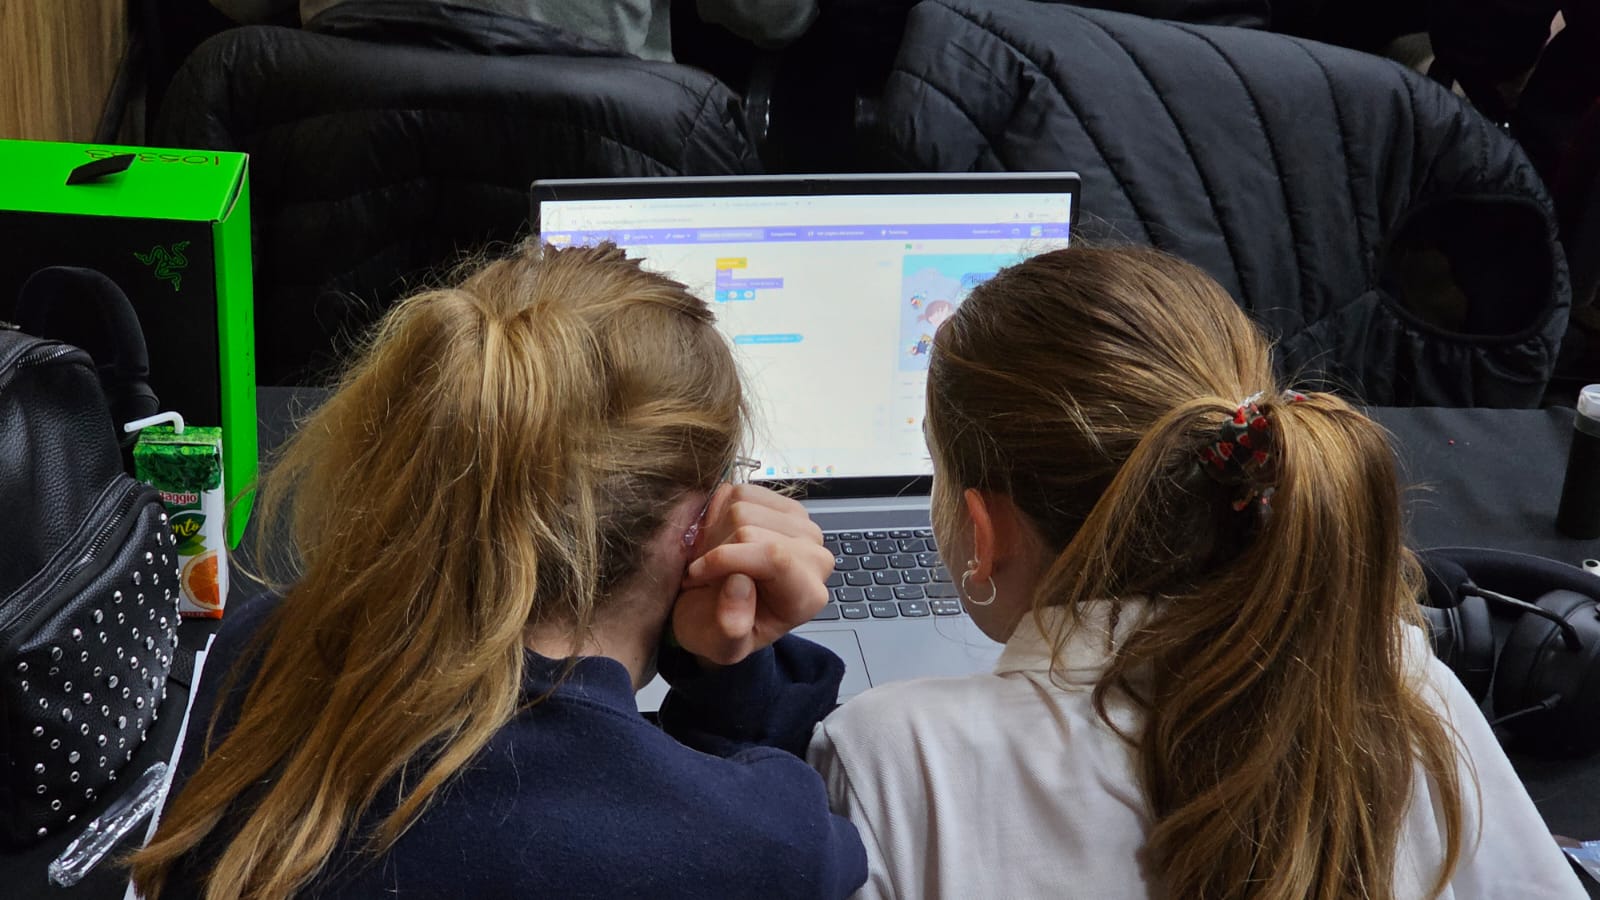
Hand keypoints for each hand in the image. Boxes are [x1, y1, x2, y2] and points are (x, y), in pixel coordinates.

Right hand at [671, 484, 833, 667]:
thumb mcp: (720, 646)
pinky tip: (720, 538)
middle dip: (714, 548)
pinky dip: (718, 512)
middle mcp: (814, 557)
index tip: (696, 575)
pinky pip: (740, 491)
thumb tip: (739, 584)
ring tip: (711, 559)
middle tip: (703, 573)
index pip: (774, 557)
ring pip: (743, 504)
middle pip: (750, 527)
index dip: (726, 559)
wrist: (717, 612)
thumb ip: (731, 628)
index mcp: (806, 596)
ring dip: (714, 532)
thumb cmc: (719, 628)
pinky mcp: (784, 505)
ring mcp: (802, 526)